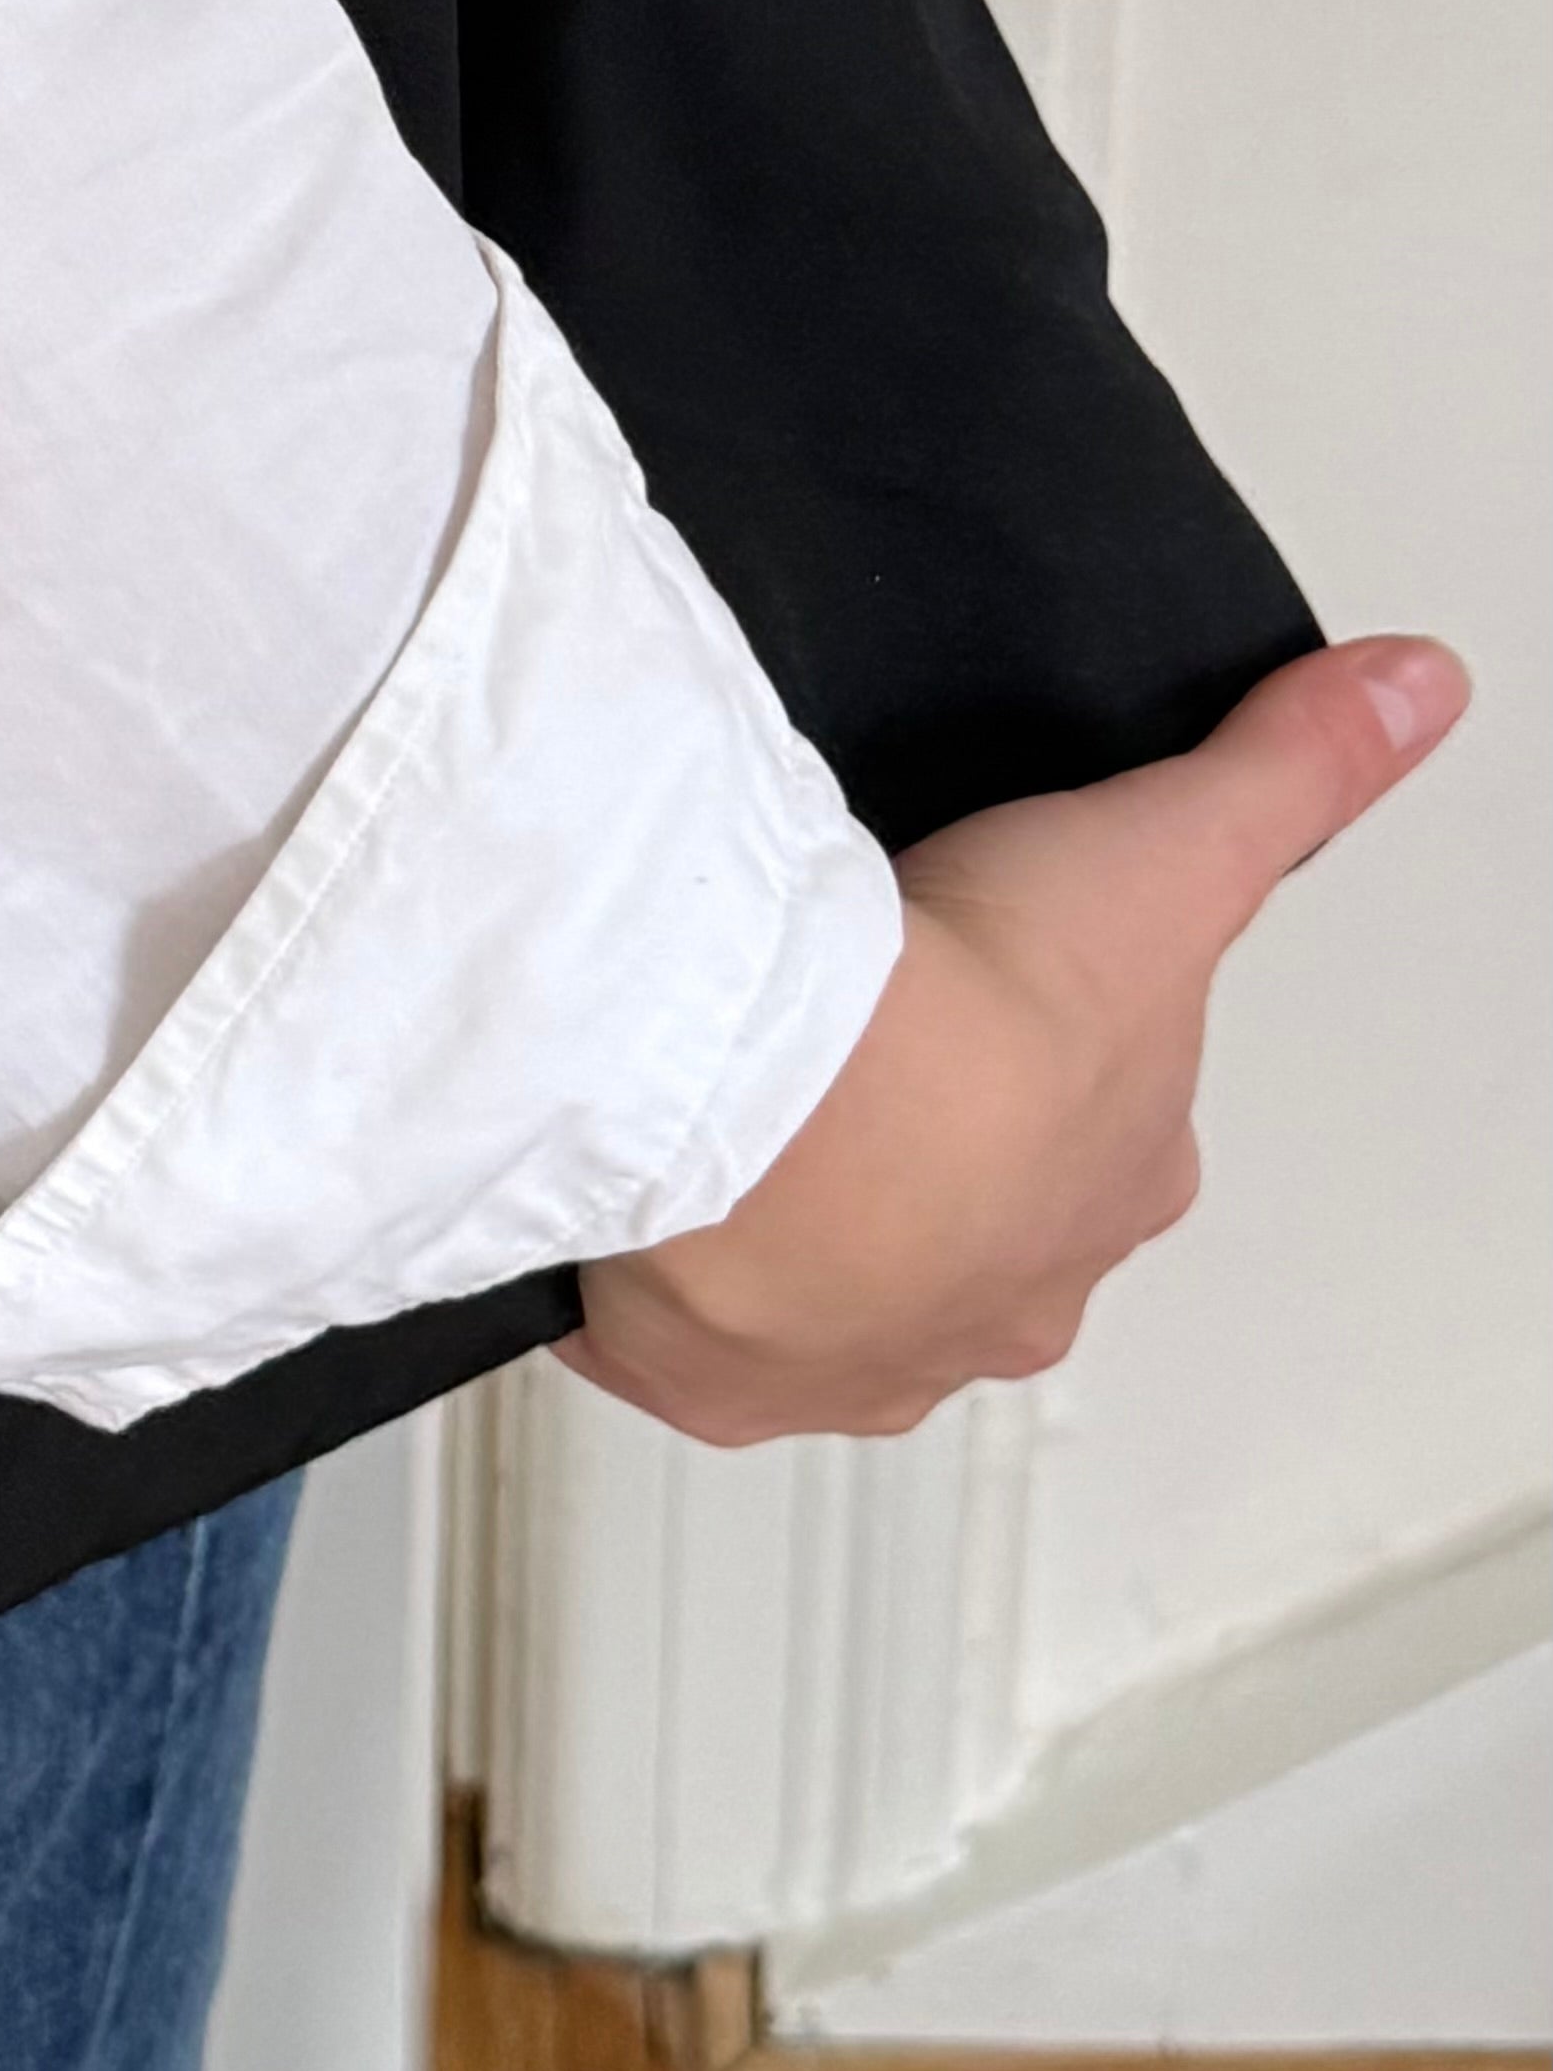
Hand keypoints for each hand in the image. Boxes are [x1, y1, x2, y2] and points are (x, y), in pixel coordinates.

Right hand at [563, 633, 1468, 1447]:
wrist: (802, 1113)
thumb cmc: (982, 1007)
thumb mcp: (1175, 845)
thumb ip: (1293, 766)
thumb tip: (1416, 693)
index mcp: (1108, 1189)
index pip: (1105, 1125)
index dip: (1051, 1051)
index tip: (986, 981)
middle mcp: (1004, 1293)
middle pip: (978, 1216)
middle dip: (927, 1145)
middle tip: (854, 1034)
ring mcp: (863, 1349)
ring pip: (840, 1285)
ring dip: (801, 1213)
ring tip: (745, 1105)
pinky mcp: (721, 1376)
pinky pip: (698, 1341)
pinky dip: (672, 1284)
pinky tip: (653, 1189)